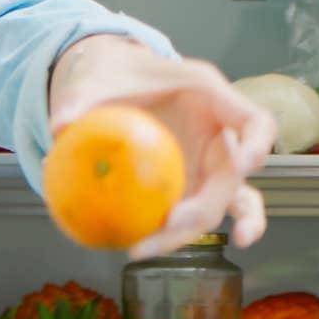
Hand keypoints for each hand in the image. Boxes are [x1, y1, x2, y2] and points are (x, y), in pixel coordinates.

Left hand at [49, 37, 274, 259]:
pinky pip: (200, 213)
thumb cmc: (114, 72)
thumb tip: (60, 126)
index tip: (245, 166)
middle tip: (170, 221)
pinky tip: (154, 246)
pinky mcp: (192, 184)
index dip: (259, 144)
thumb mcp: (96, 77)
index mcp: (210, 97)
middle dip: (208, 205)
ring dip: (195, 229)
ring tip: (155, 246)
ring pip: (223, 205)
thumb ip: (81, 99)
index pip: (256, 121)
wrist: (108, 80)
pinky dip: (185, 234)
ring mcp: (207, 163)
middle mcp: (218, 134)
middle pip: (233, 177)